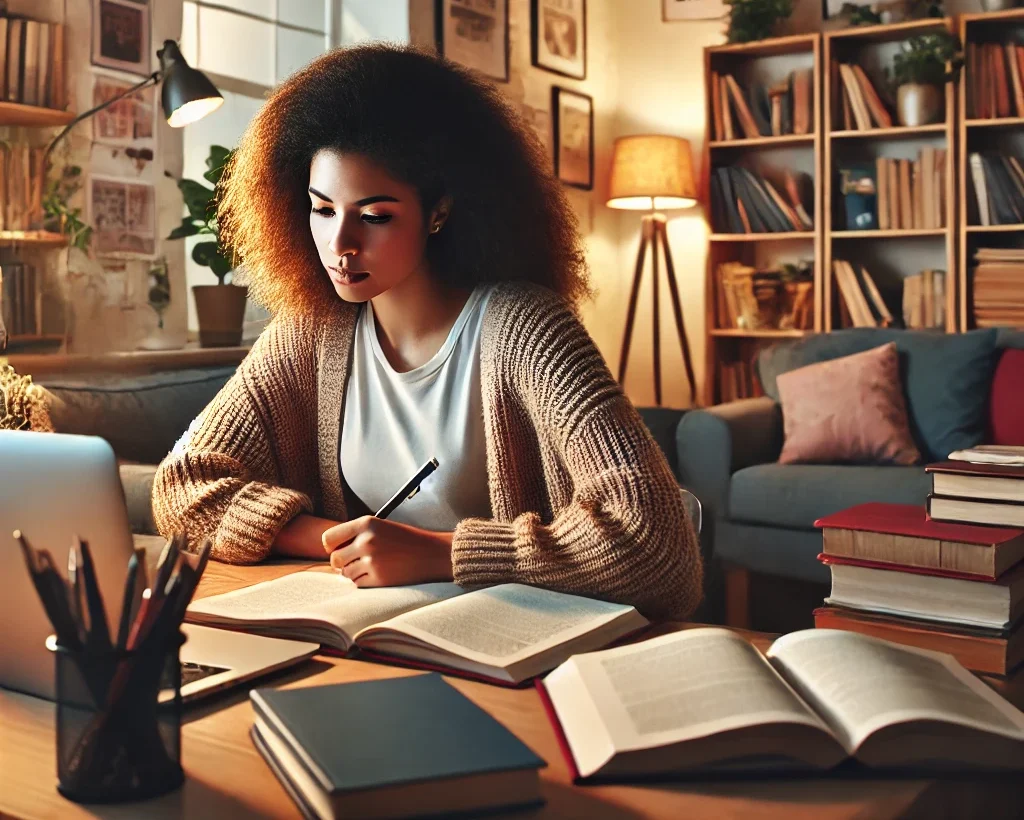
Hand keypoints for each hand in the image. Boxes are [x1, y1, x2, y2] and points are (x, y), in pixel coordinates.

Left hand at [323, 516, 453, 586]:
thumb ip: (357, 535)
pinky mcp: (379, 578)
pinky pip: (358, 583)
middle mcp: (366, 541)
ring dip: (354, 573)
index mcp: (366, 523)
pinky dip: (364, 581)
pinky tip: (378, 574)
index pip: (329, 538)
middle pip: (335, 559)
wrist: (433, 553)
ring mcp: (372, 560)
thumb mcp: (381, 527)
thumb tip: (332, 553)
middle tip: (354, 562)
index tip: (339, 549)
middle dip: (342, 563)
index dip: (331, 547)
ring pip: (346, 573)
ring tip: (371, 567)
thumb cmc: (407, 540)